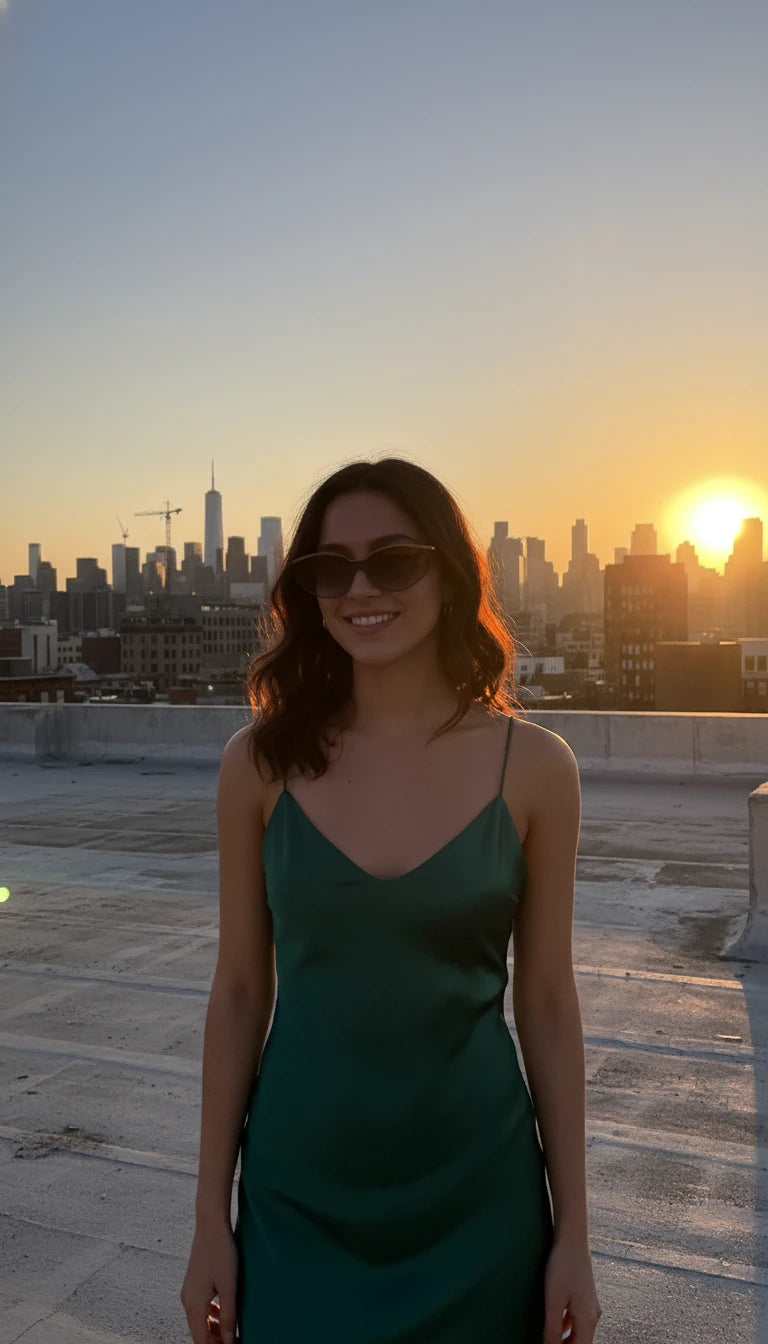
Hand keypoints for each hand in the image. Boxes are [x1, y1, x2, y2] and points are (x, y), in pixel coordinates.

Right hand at [181, 1220, 238, 1343]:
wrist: (210, 1225)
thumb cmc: (221, 1254)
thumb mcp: (229, 1288)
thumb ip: (229, 1317)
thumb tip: (229, 1342)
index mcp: (194, 1306)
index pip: (201, 1341)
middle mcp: (187, 1302)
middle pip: (199, 1333)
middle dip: (215, 1341)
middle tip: (235, 1340)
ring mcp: (189, 1292)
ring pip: (200, 1321)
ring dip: (214, 1330)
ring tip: (232, 1333)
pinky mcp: (194, 1284)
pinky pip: (201, 1308)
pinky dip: (212, 1316)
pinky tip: (225, 1314)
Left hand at [542, 1237, 600, 1341]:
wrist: (572, 1239)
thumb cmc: (563, 1267)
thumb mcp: (554, 1302)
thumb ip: (552, 1329)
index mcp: (588, 1320)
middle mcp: (592, 1315)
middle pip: (580, 1342)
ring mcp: (589, 1304)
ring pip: (578, 1331)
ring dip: (565, 1339)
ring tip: (549, 1339)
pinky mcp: (583, 1295)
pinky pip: (576, 1319)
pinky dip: (566, 1327)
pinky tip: (555, 1324)